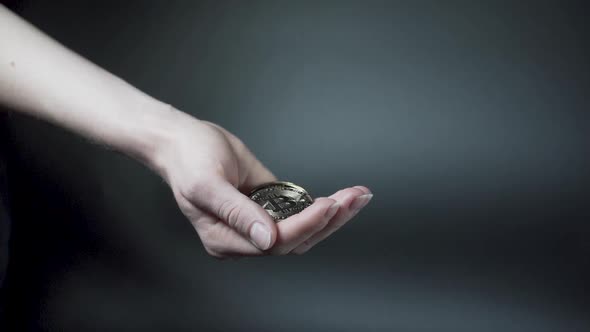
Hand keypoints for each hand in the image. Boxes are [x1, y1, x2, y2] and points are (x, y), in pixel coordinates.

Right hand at [152, 109, 372, 257]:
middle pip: (296, 240)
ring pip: (302, 230)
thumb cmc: (188, 159)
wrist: (182, 139)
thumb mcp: (207, 184)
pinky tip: (343, 198)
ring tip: (358, 196)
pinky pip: (299, 213)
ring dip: (333, 215)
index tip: (327, 206)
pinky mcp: (268, 205)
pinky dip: (322, 207)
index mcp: (225, 239)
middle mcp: (245, 237)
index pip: (275, 243)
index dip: (304, 226)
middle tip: (355, 198)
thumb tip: (267, 239)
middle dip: (329, 221)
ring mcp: (258, 222)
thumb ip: (238, 214)